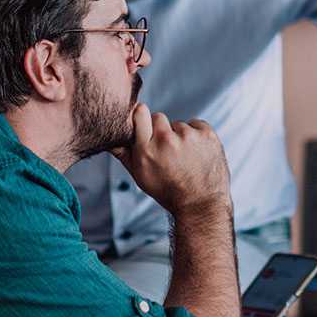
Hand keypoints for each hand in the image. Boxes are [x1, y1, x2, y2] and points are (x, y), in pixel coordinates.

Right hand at [112, 104, 230, 216]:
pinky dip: (197, 135)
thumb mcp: (139, 176)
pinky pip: (196, 124)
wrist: (200, 204)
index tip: (144, 125)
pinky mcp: (207, 135)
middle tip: (167, 150)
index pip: (139, 112)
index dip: (141, 117)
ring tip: (184, 157)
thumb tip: (109, 137)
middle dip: (161, 130)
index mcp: (147, 150)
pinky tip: (196, 153)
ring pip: (178, 124)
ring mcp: (189, 136)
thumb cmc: (167, 191)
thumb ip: (123, 153)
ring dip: (180, 136)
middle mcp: (167, 141)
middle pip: (158, 117)